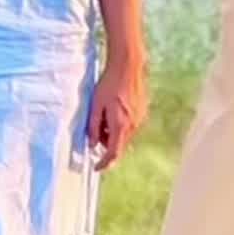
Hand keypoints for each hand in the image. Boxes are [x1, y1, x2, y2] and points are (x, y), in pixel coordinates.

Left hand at [88, 55, 147, 169]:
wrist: (128, 66)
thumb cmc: (109, 84)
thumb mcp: (95, 105)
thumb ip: (93, 126)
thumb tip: (91, 144)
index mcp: (120, 125)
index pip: (113, 153)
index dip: (104, 163)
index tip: (96, 168)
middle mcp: (133, 125)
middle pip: (118, 144)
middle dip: (105, 141)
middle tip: (95, 127)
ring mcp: (139, 119)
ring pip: (124, 135)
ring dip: (112, 132)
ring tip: (104, 112)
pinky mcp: (142, 112)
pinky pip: (129, 126)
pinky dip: (119, 124)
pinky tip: (113, 108)